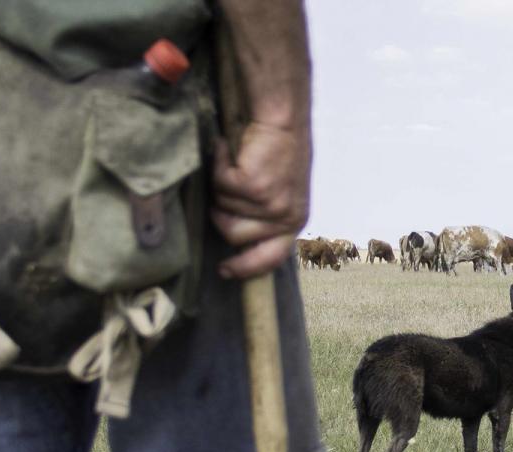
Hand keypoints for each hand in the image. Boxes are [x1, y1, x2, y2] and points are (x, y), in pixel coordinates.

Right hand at [210, 121, 310, 278]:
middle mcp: (286, 216)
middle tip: (219, 196)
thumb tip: (237, 241)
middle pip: (234, 236)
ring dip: (221, 185)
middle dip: (220, 216)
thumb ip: (266, 217)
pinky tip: (228, 150)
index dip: (246, 268)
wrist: (283, 119)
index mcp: (294, 221)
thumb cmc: (279, 151)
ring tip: (235, 164)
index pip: (271, 258)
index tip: (225, 271)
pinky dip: (218, 164)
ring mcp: (271, 203)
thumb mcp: (281, 192)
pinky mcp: (255, 186)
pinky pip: (220, 185)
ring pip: (223, 209)